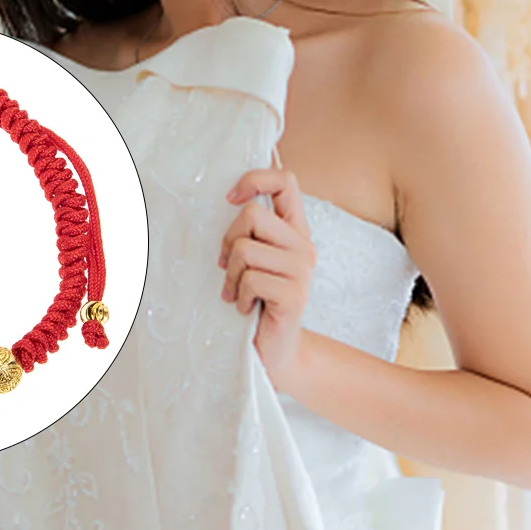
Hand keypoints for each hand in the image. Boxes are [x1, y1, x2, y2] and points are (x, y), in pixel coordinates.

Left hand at [220, 169, 315, 387]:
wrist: (274, 350)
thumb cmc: (255, 301)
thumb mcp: (252, 260)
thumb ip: (248, 232)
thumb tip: (227, 197)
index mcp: (295, 231)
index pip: (285, 182)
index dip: (255, 179)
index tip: (230, 198)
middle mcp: (304, 246)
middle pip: (252, 215)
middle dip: (229, 241)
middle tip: (228, 267)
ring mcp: (302, 270)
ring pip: (245, 249)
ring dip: (231, 275)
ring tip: (238, 292)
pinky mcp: (294, 294)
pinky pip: (250, 279)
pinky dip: (238, 295)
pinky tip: (245, 307)